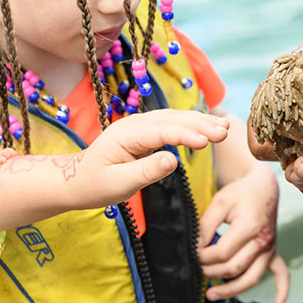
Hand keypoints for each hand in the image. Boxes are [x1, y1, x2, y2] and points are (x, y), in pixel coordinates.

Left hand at [65, 110, 229, 208]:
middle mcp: (135, 123)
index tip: (208, 142)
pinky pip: (173, 123)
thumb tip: (173, 161)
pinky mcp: (147, 130)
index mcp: (126, 134)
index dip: (187, 135)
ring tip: (225, 127)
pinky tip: (209, 126)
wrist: (76, 180)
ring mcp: (141, 124)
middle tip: (225, 132)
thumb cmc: (95, 185)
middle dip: (201, 124)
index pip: (163, 131)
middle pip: (173, 119)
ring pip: (176, 117)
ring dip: (201, 121)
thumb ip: (146, 172)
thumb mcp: (119, 185)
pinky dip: (192, 124)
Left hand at [196, 164, 289, 302]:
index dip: (203, 256)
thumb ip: (206, 224)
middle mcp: (263, 241)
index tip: (192, 253)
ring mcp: (269, 248)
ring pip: (252, 278)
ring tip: (211, 295)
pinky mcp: (273, 252)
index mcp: (250, 226)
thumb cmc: (241, 194)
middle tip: (196, 269)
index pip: (222, 252)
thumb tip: (196, 247)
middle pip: (234, 268)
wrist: (264, 188)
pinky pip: (282, 274)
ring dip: (231, 290)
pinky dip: (282, 291)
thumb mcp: (220, 202)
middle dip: (211, 272)